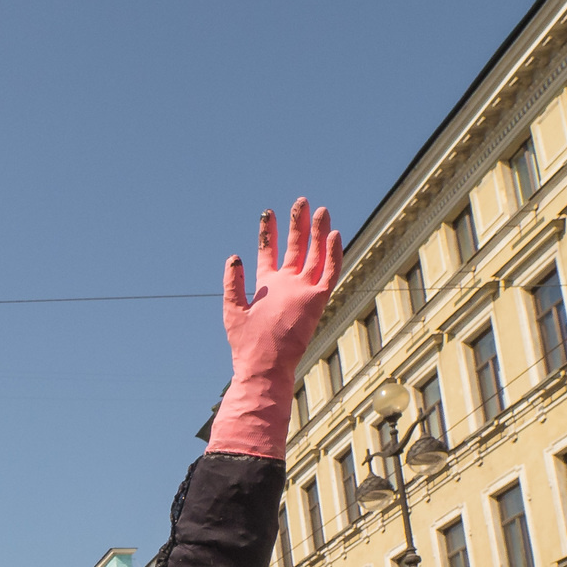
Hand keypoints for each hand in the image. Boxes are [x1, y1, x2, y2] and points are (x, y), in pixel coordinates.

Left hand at [210, 198, 344, 459]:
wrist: (264, 365)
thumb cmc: (246, 344)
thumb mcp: (232, 308)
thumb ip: (233, 282)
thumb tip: (234, 257)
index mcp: (268, 287)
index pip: (269, 253)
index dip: (268, 233)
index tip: (268, 213)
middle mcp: (287, 286)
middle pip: (295, 248)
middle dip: (297, 225)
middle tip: (301, 202)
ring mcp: (303, 291)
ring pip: (314, 255)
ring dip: (317, 233)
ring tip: (319, 209)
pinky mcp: (317, 300)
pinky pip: (329, 273)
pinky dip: (333, 253)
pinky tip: (334, 233)